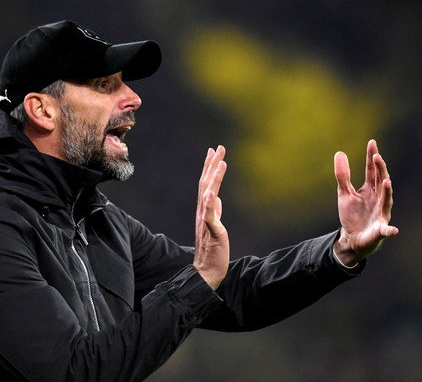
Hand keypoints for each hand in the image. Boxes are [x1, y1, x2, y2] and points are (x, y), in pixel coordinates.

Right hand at [194, 146, 229, 289]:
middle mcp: (202, 213)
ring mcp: (206, 222)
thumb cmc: (212, 251)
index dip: (209, 167)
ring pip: (208, 195)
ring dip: (213, 178)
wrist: (206, 272)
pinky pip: (209, 216)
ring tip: (220, 162)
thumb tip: (216, 199)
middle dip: (212, 165)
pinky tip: (212, 193)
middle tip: (218, 148)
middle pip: (205, 184)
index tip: (213, 151)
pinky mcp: (212, 232)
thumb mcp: (215, 227)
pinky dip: (210, 203)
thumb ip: (214, 212)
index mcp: (204, 211)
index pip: (205, 184)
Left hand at [333, 140, 398, 265]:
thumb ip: (343, 175)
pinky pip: (386, 230)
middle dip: (380, 170)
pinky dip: (390, 230)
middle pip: (381, 181)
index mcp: (370, 189)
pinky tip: (393, 230)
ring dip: (387, 192)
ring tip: (387, 182)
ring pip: (386, 201)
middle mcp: (379, 199)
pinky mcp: (379, 230)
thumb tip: (340, 152)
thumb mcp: (344, 193)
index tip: (372, 143)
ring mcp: (381, 213)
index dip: (372, 157)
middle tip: (376, 157)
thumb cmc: (352, 215)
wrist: (353, 238)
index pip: (372, 171)